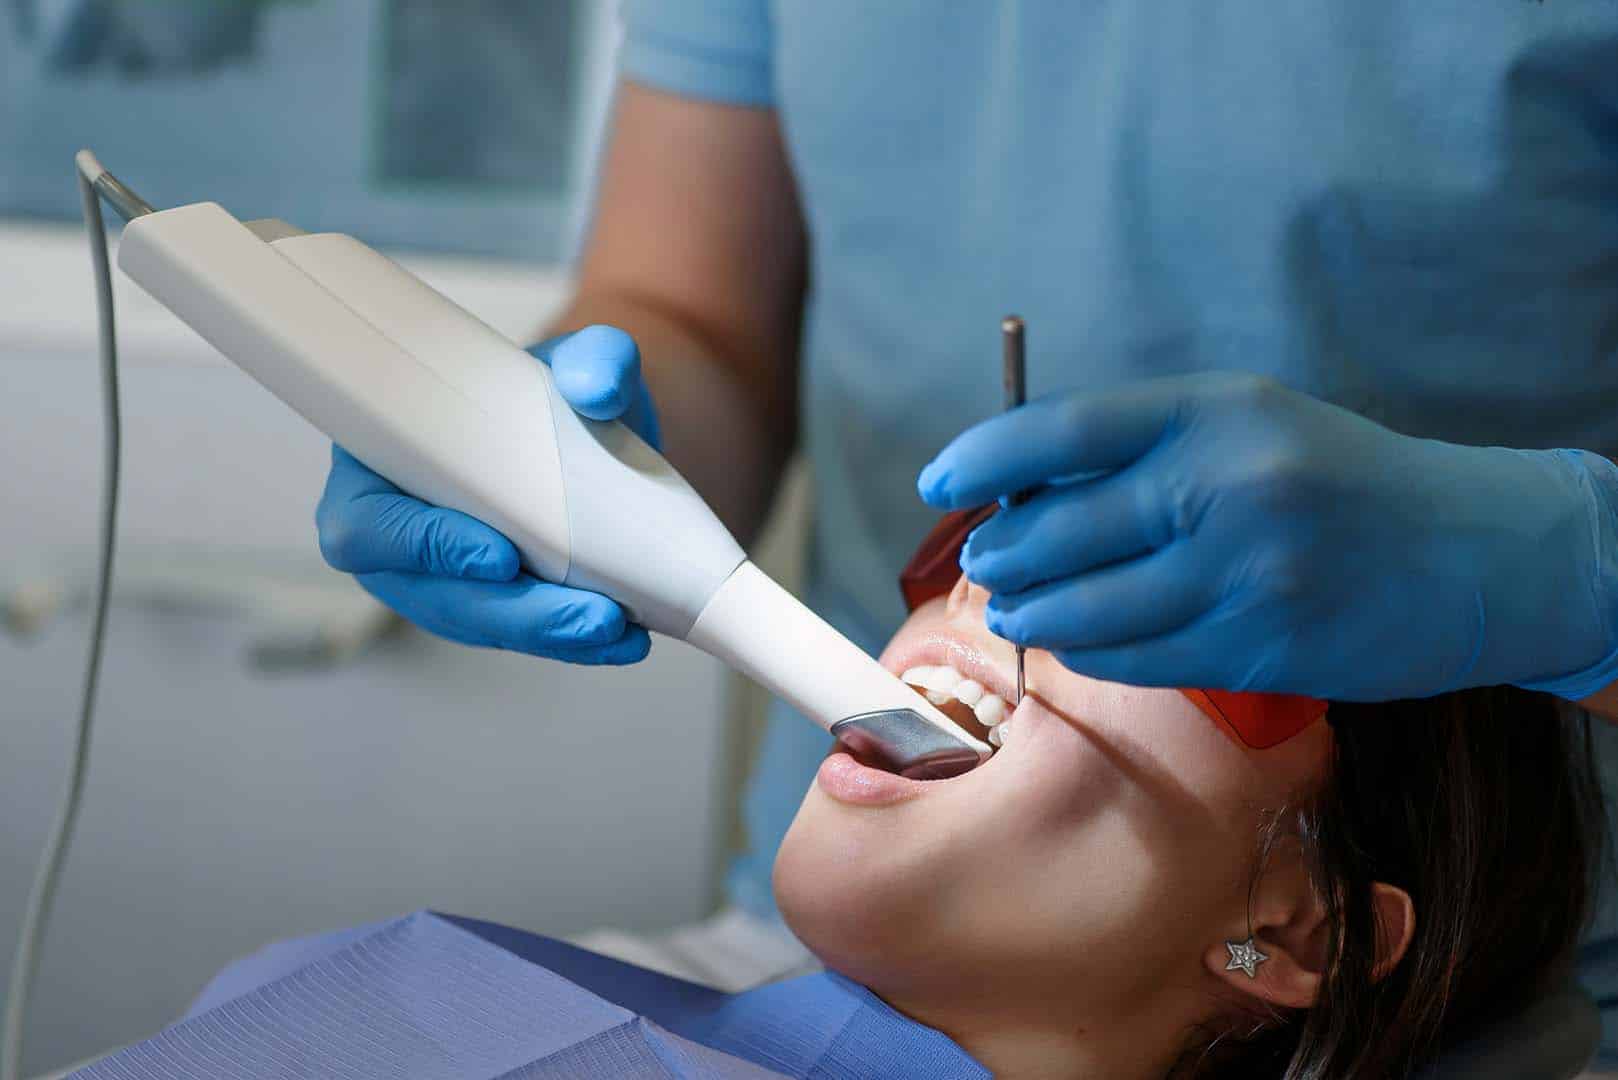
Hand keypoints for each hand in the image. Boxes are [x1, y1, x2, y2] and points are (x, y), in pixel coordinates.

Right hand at [315, 326, 658, 662]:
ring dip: (551, 637)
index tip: (498, 555)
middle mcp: (400, 531)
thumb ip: (593, 358)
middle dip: (515, 614)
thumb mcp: (580, 357)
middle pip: (433, 596)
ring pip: (483, 625)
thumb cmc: (556, 386)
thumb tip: (594, 388)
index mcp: (381, 461)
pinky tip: (627, 638)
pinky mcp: (494, 603)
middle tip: (592, 615)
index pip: (367, 524)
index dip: (420, 548)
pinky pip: (523, 633)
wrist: (598, 424)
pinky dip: (575, 640)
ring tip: (619, 632)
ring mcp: (443, 577)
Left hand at [918, 372, 1617, 700]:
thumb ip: (1142, 447)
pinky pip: (1135, 660)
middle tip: (984, 560)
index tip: (940, 479)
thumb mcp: (1249, 422)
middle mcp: (1224, 487)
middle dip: (1001, 553)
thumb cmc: (1345, 481)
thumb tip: (1019, 489)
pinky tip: (1080, 642)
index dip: (983, 456)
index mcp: (1215, 411)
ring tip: (1016, 609)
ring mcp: (1242, 575)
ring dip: (1031, 615)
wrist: (1481, 553)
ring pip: (1085, 611)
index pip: (1063, 430)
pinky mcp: (1258, 651)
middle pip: (1057, 532)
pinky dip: (1090, 653)